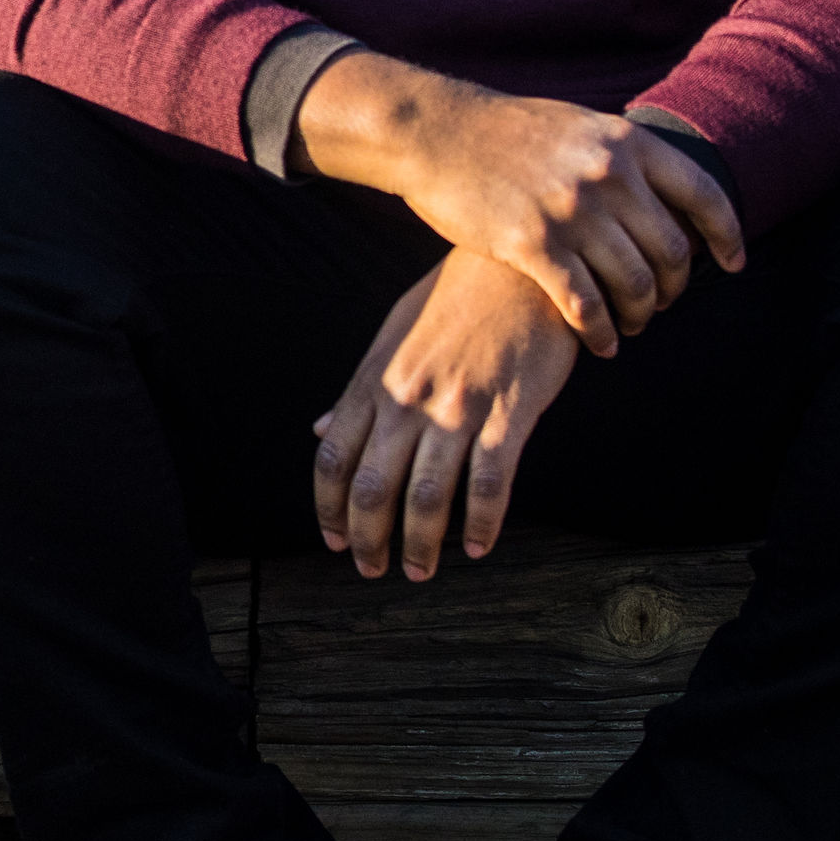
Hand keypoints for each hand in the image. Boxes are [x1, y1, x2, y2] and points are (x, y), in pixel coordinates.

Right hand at [294, 52, 741, 354]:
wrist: (436, 131)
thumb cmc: (504, 130)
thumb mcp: (576, 124)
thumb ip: (620, 151)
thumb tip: (663, 181)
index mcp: (625, 143)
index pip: (703, 197)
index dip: (727, 237)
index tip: (732, 264)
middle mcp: (607, 176)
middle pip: (672, 252)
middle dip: (674, 289)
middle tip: (661, 304)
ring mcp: (571, 212)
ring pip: (635, 285)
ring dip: (639, 316)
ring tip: (628, 326)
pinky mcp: (533, 245)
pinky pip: (585, 305)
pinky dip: (601, 332)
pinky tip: (600, 344)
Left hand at [313, 252, 577, 579]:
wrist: (518, 269)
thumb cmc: (455, 301)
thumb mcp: (393, 335)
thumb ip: (360, 390)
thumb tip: (321, 431)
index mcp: (376, 380)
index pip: (333, 456)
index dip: (329, 507)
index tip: (334, 540)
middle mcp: (409, 398)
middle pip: (374, 487)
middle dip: (368, 539)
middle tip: (373, 571)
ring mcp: (459, 408)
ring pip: (428, 495)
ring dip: (420, 544)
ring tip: (420, 571)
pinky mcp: (508, 413)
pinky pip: (490, 482)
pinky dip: (481, 523)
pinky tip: (477, 547)